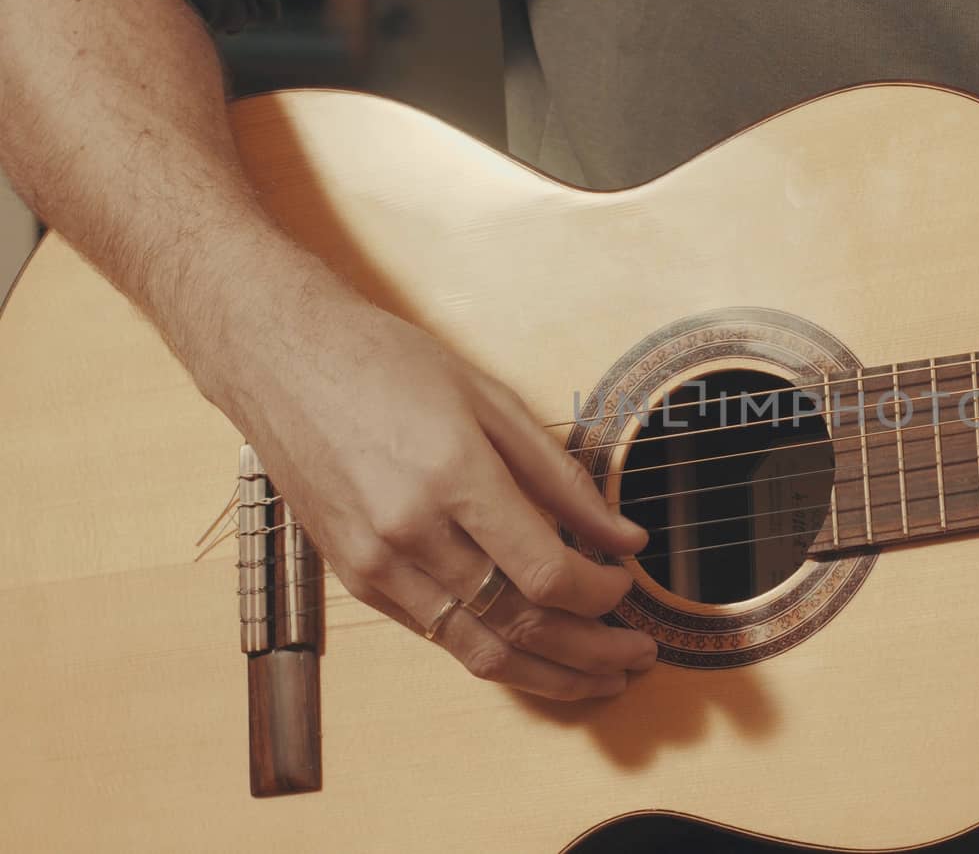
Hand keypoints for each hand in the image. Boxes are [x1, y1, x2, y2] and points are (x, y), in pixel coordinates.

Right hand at [222, 293, 656, 699]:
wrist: (281, 361)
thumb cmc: (387, 365)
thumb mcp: (492, 400)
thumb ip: (564, 477)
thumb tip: (626, 538)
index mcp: (452, 477)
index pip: (545, 573)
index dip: (601, 595)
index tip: (628, 586)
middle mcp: (409, 532)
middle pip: (520, 624)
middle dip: (591, 652)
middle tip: (638, 656)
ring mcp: (376, 564)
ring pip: (479, 650)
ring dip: (549, 673)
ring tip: (600, 676)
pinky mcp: (356, 580)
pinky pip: (438, 636)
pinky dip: (494, 651)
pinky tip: (535, 650)